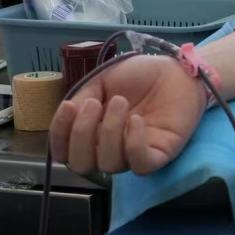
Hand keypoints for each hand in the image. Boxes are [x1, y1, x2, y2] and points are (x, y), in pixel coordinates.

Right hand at [49, 54, 209, 175]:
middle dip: (81, 134)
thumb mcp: (101, 81)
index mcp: (91, 133)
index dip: (59, 135)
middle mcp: (108, 148)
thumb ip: (81, 99)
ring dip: (109, 131)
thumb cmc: (139, 76)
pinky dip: (133, 144)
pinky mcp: (158, 155)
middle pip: (82, 165)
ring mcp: (133, 154)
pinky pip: (139, 164)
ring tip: (121, 101)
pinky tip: (136, 120)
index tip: (69, 107)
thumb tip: (69, 114)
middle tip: (94, 103)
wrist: (174, 70)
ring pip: (109, 164)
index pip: (64, 150)